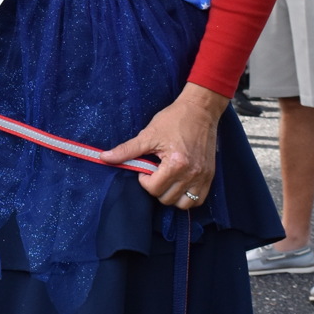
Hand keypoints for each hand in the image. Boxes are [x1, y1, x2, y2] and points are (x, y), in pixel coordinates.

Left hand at [100, 82, 226, 206]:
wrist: (200, 110)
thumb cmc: (174, 120)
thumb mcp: (148, 134)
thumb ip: (126, 150)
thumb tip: (103, 158)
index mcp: (176, 163)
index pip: (153, 188)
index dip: (144, 180)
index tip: (146, 167)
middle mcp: (192, 173)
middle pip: (167, 198)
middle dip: (156, 188)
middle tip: (156, 172)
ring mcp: (203, 176)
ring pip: (183, 204)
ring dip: (171, 195)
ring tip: (167, 179)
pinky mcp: (210, 176)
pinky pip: (198, 200)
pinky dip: (187, 197)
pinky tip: (179, 184)